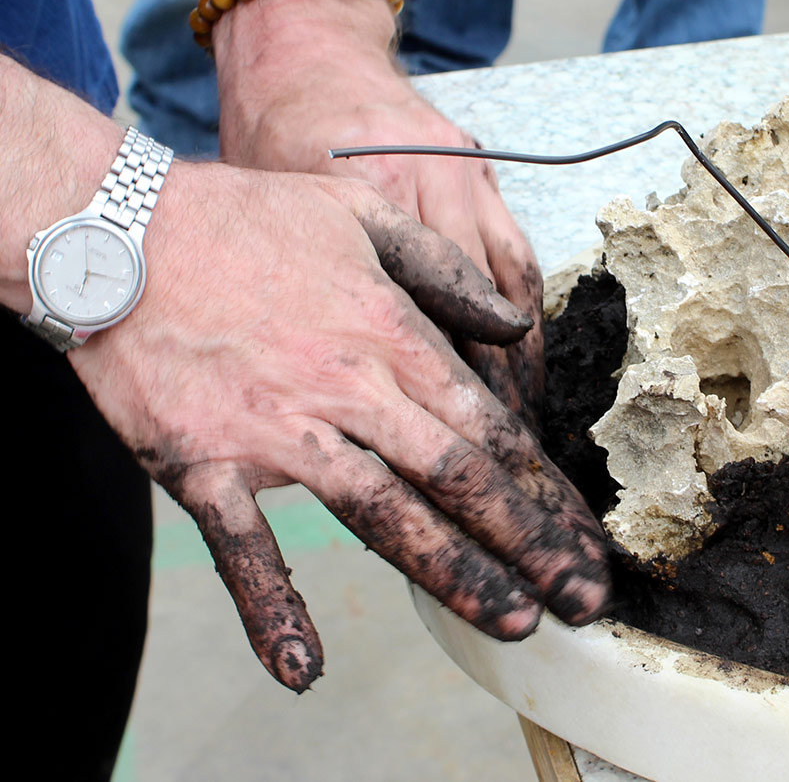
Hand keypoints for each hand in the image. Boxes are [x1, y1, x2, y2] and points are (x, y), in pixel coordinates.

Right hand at [69, 162, 608, 691]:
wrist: (116, 234)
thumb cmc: (243, 219)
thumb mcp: (363, 214)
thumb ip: (446, 271)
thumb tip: (511, 324)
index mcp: (390, 332)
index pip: (488, 425)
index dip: (543, 485)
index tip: (582, 530)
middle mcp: (349, 389)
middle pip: (459, 478)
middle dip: (530, 541)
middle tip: (581, 594)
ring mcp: (277, 433)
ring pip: (385, 515)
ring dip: (454, 573)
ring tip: (513, 620)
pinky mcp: (205, 465)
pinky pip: (243, 548)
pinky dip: (270, 607)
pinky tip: (303, 665)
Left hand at [213, 0, 543, 425]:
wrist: (304, 49)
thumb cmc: (272, 130)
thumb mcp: (276, 207)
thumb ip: (316, 282)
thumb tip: (336, 375)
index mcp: (381, 194)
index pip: (428, 317)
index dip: (445, 392)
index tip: (449, 453)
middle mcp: (439, 188)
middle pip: (484, 315)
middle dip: (498, 396)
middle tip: (502, 462)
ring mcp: (470, 181)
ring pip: (514, 291)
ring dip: (524, 365)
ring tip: (527, 428)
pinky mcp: (484, 175)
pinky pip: (518, 258)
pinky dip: (523, 317)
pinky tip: (525, 364)